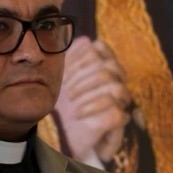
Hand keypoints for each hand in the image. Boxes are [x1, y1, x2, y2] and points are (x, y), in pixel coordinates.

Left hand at [54, 37, 131, 166]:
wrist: (55, 134)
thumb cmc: (55, 103)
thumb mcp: (57, 77)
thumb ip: (68, 56)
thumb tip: (79, 38)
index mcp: (98, 66)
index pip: (101, 49)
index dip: (83, 58)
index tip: (65, 73)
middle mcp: (111, 81)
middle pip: (111, 68)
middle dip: (84, 79)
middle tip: (67, 94)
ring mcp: (116, 101)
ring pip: (118, 87)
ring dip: (89, 95)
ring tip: (72, 104)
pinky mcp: (115, 121)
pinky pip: (117, 112)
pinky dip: (96, 111)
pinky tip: (79, 115)